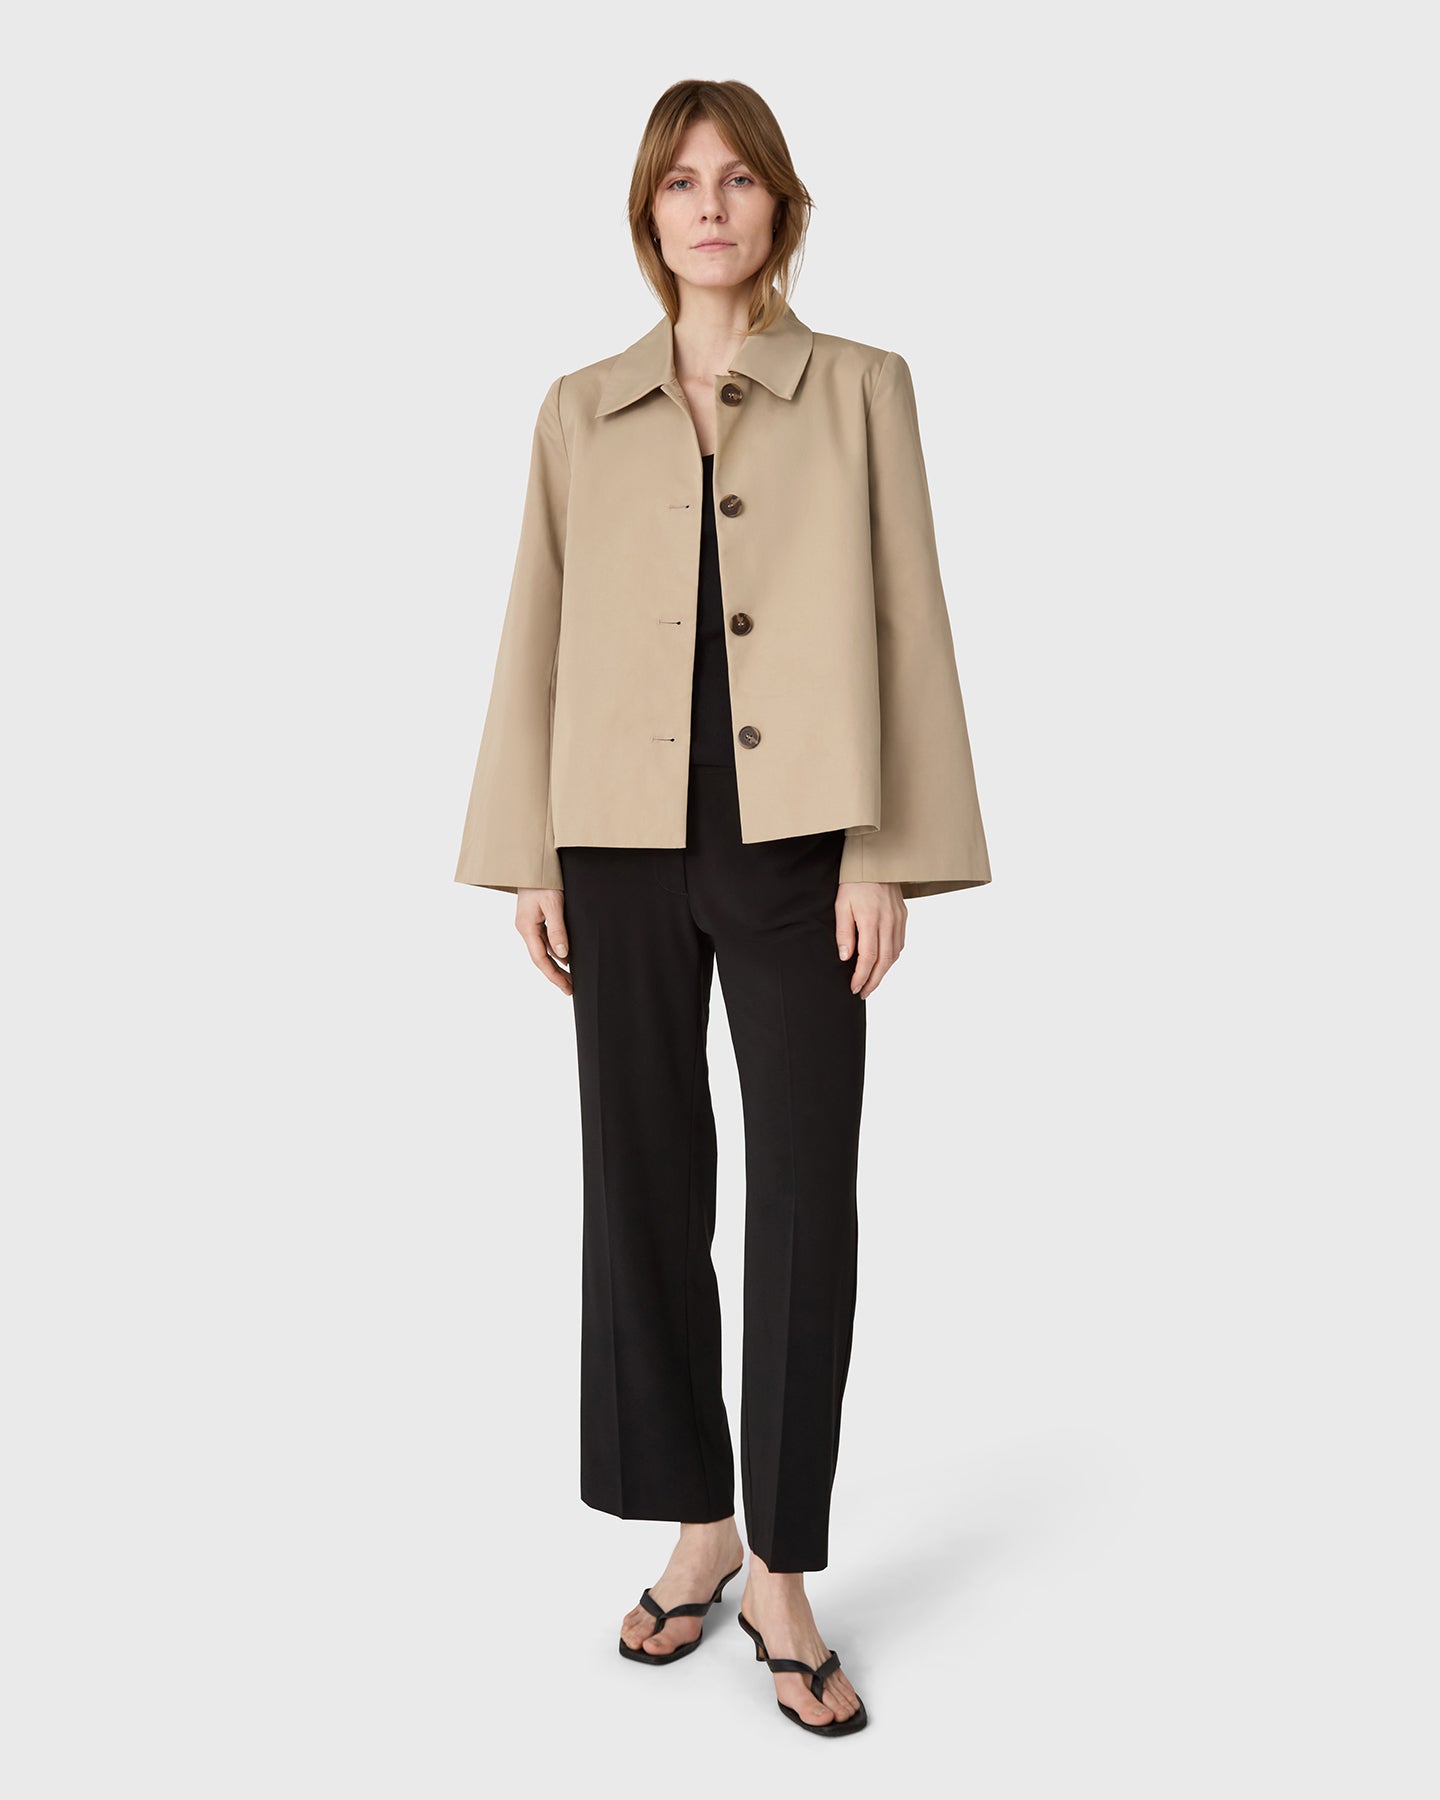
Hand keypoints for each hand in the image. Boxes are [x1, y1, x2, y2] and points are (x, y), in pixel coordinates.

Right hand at [516, 888, 571, 994]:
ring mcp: (529, 924)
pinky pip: (545, 940)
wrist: (532, 862)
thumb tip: (563, 955)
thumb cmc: (543, 880)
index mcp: (527, 927)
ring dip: (557, 964)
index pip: (541, 959)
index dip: (554, 976)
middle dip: (555, 975)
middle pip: (541, 958)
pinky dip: (556, 950)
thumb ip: (558, 929)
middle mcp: (525, 928)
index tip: (567, 988)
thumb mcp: (554, 904)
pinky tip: (566, 956)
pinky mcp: (535, 918)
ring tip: (571, 977)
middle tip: (571, 989)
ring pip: (543, 950)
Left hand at [835, 881, 906, 996]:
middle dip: (874, 981)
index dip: (861, 976)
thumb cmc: (854, 882)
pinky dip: (892, 957)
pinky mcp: (903, 916)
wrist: (876, 861)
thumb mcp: (841, 906)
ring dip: (884, 972)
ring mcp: (898, 919)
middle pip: (884, 961)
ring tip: (872, 982)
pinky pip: (900, 943)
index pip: (868, 958)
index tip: (854, 987)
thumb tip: (846, 957)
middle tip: (864, 992)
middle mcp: (888, 922)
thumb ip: (844, 933)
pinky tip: (883, 963)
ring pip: (895, 954)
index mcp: (870, 920)